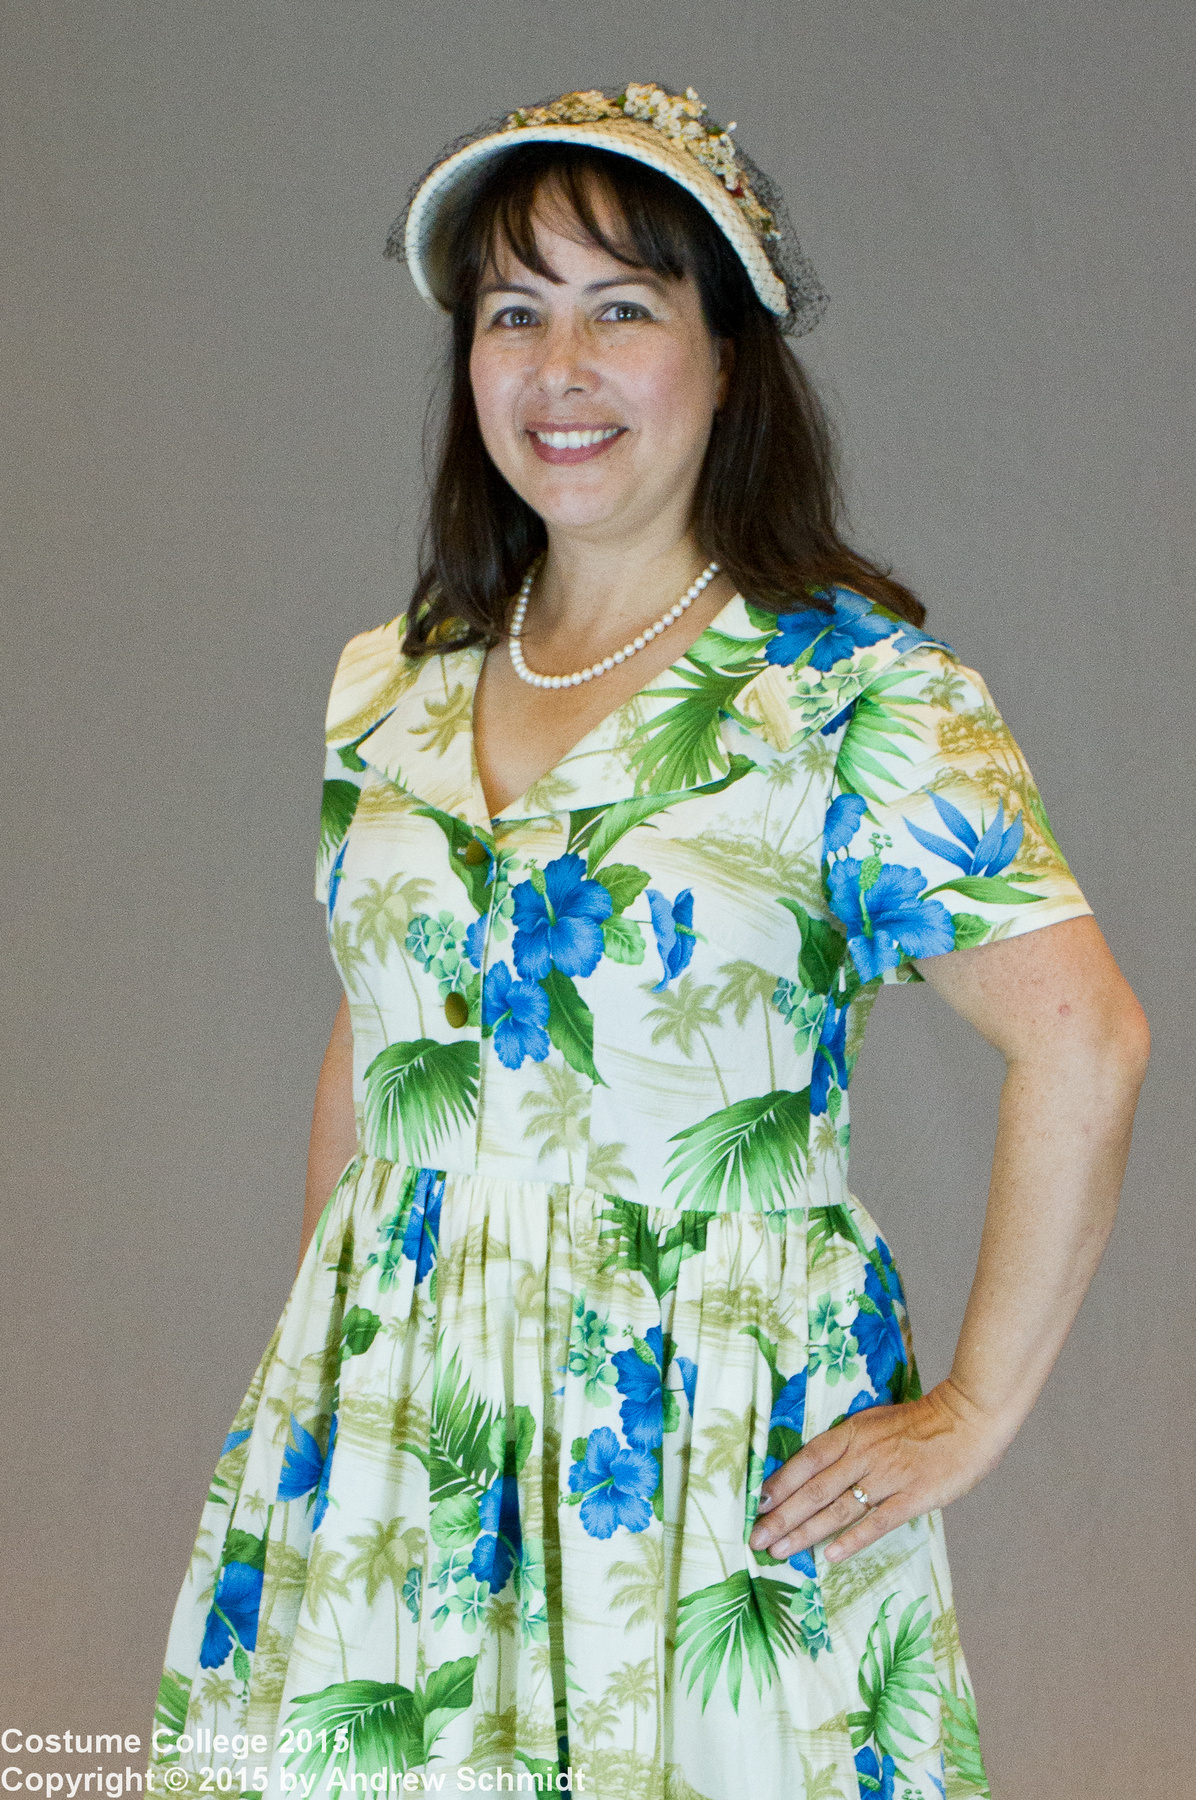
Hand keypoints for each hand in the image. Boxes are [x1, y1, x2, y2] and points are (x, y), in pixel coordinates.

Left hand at [747, 1379, 1011, 1565]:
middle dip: (782, 1517)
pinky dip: (852, 1540)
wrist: (968, 1419)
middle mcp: (864, 1455)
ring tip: (780, 1552)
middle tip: (756, 1540)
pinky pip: (877, 1522)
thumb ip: (847, 1443)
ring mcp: (888, 1477)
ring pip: (837, 1509)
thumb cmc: (920, 1421)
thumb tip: (814, 1466)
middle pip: (814, 1490)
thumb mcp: (875, 1421)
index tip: (757, 1505)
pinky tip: (830, 1556)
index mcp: (852, 1432)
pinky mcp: (913, 1497)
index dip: (780, 1483)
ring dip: (805, 1533)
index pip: (806, 1460)